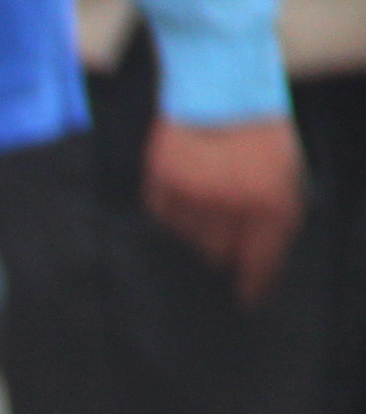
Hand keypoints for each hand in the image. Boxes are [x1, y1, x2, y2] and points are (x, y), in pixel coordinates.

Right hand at [146, 113, 304, 305]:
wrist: (222, 81)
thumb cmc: (259, 123)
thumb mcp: (286, 165)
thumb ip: (277, 208)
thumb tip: (257, 250)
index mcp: (269, 199)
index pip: (260, 258)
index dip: (253, 283)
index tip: (246, 299)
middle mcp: (229, 204)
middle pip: (217, 252)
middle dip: (222, 243)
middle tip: (222, 225)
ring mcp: (192, 193)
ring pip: (188, 235)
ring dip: (196, 222)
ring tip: (204, 193)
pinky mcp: (162, 181)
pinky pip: (162, 214)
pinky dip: (171, 207)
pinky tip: (183, 186)